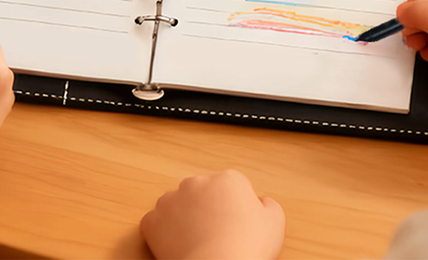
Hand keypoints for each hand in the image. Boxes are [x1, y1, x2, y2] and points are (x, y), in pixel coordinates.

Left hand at [141, 170, 284, 259]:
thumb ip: (269, 205)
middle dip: (208, 207)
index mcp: (228, 179)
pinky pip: (156, 222)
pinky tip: (179, 246)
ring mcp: (171, 199)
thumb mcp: (275, 223)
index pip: (231, 186)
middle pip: (203, 192)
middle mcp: (197, 182)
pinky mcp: (152, 220)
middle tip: (218, 234)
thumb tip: (262, 202)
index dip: (235, 206)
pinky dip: (164, 233)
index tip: (237, 223)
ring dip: (184, 217)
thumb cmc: (246, 248)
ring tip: (198, 241)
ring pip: (178, 204)